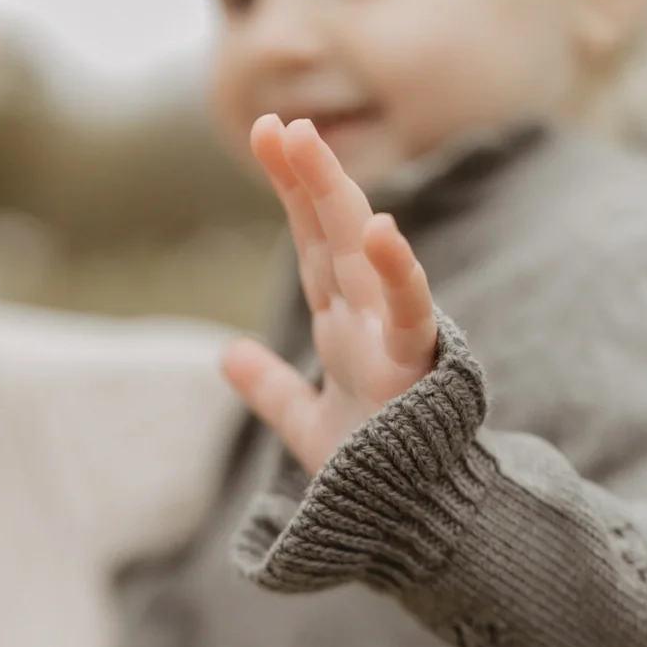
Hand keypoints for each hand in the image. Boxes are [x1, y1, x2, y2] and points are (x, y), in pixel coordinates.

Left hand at [222, 115, 437, 474]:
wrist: (409, 524)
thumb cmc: (370, 472)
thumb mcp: (306, 424)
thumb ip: (273, 388)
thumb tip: (230, 355)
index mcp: (344, 323)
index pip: (314, 242)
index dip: (294, 190)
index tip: (269, 134)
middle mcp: (366, 318)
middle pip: (334, 232)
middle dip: (308, 176)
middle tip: (276, 123)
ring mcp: (391, 336)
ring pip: (364, 252)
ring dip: (334, 196)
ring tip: (305, 141)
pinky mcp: (416, 368)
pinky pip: (410, 312)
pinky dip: (398, 271)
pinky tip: (384, 229)